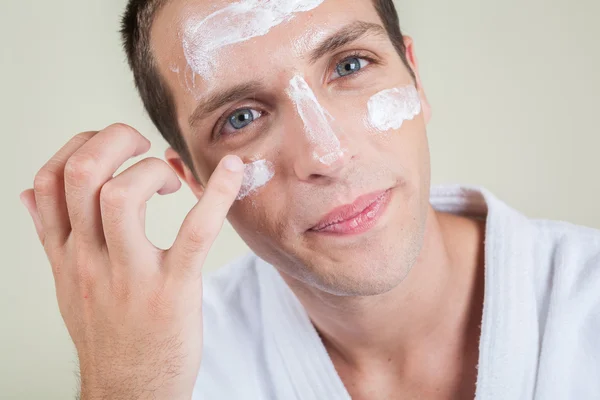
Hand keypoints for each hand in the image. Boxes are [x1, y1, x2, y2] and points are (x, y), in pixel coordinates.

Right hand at [20, 123, 243, 399]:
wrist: (131, 392)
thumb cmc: (108, 334)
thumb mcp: (67, 284)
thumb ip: (51, 237)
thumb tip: (31, 195)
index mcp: (67, 254)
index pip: (51, 180)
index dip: (80, 146)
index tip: (111, 146)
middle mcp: (90, 259)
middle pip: (82, 175)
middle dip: (113, 139)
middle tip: (142, 144)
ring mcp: (130, 275)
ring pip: (123, 196)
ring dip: (151, 169)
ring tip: (172, 180)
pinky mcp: (172, 288)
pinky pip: (194, 230)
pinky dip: (217, 193)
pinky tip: (234, 171)